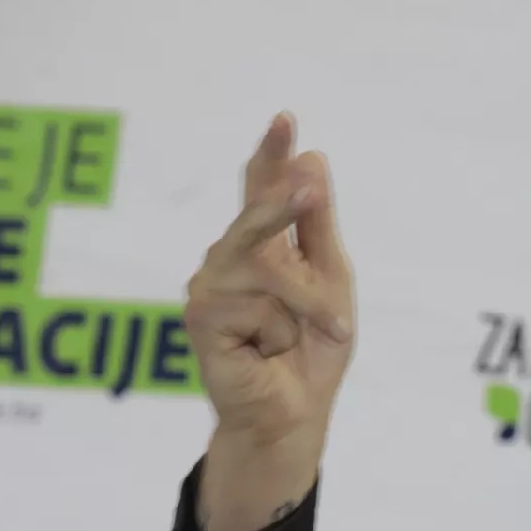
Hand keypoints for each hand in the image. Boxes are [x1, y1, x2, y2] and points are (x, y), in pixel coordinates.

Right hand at [183, 111, 355, 450]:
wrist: (296, 412)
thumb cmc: (312, 349)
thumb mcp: (331, 281)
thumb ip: (316, 227)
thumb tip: (313, 161)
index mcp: (262, 245)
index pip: (262, 189)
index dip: (271, 154)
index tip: (286, 118)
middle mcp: (229, 258)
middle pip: (255, 214)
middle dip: (282, 201)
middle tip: (309, 179)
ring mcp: (210, 284)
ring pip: (265, 264)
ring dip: (306, 302)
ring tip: (321, 330)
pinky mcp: (200, 314)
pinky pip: (250, 299)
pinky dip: (279, 325)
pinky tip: (272, 347)